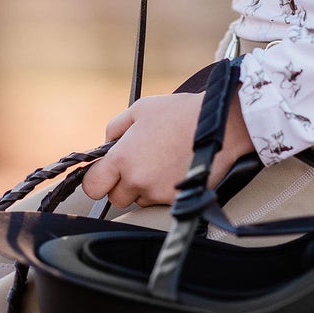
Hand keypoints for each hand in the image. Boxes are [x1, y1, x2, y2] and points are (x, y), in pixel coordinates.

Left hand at [80, 90, 255, 209]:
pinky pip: (162, 202)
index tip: (105, 175)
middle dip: (123, 185)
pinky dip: (166, 191)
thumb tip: (106, 145)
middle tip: (139, 166)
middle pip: (116, 198)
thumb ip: (115, 129)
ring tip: (163, 164)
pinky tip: (175, 170)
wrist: (220, 125)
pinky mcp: (177, 201)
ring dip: (145, 188)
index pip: (93, 186)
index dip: (98, 181)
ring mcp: (158, 193)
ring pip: (140, 200)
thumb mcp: (140, 109)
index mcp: (122, 158)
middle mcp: (137, 180)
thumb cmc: (180, 113)